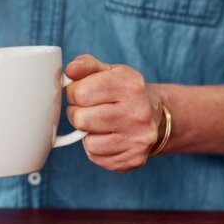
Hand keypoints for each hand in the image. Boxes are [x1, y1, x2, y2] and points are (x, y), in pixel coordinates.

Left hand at [65, 55, 162, 172]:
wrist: (154, 113)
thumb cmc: (123, 90)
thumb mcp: (107, 70)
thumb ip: (85, 65)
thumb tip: (69, 71)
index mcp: (129, 84)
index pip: (80, 93)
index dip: (73, 93)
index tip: (81, 93)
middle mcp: (137, 112)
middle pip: (81, 119)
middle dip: (77, 114)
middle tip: (88, 110)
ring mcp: (138, 138)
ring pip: (88, 142)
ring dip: (87, 133)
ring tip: (98, 123)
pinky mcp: (134, 158)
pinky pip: (97, 157)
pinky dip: (96, 148)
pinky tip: (107, 137)